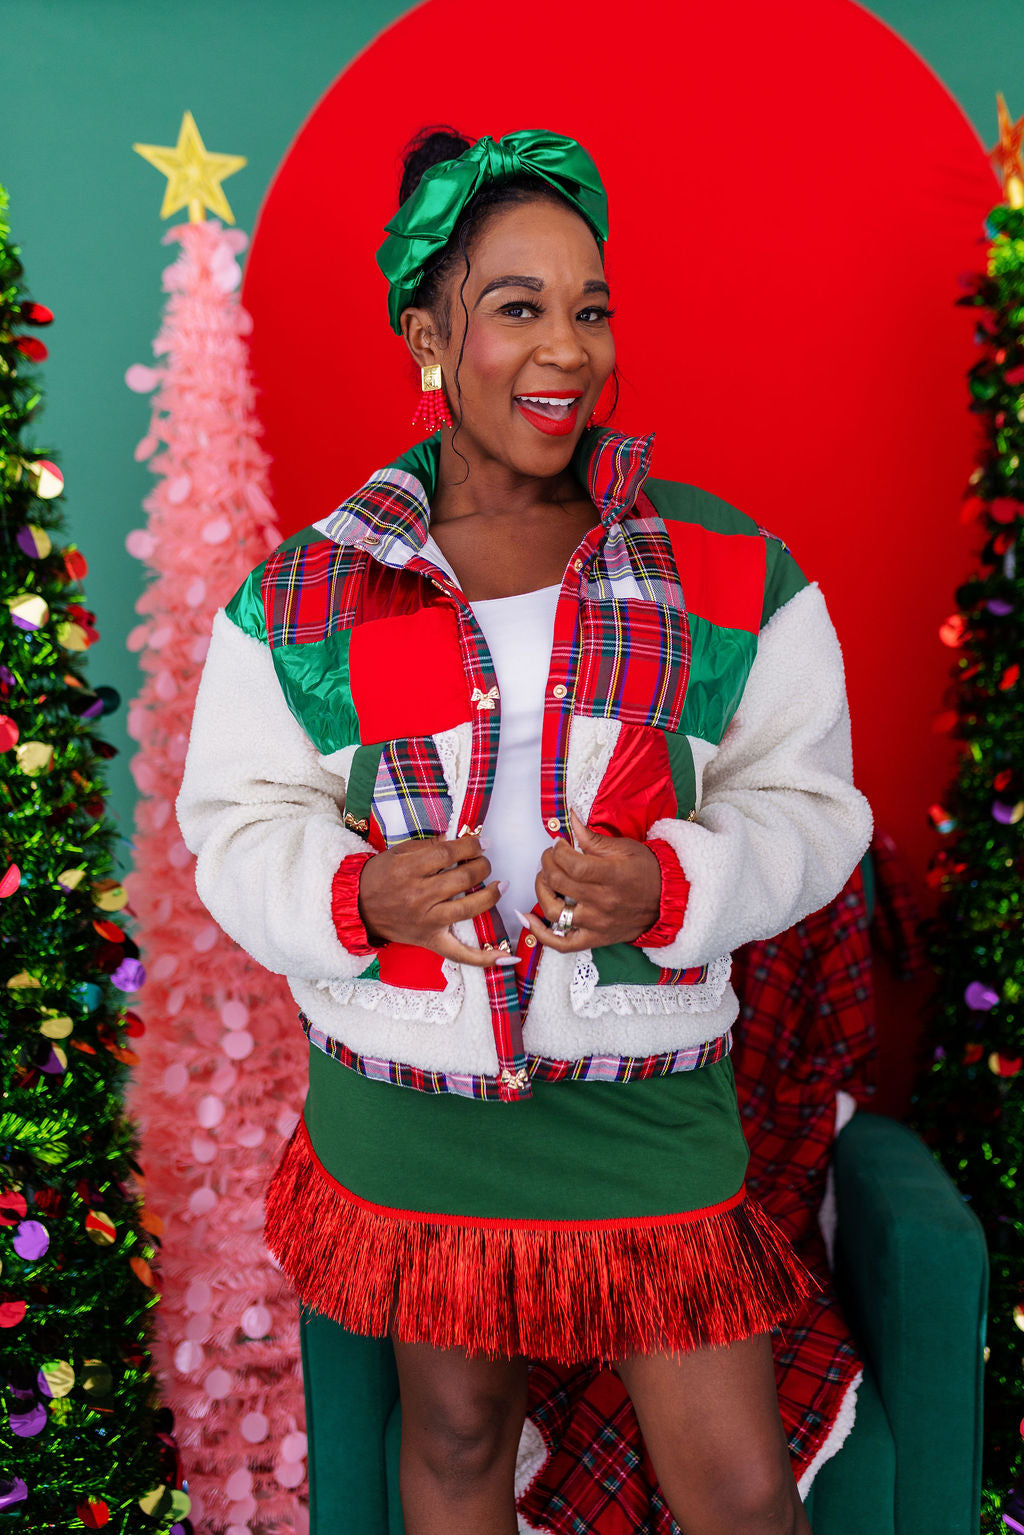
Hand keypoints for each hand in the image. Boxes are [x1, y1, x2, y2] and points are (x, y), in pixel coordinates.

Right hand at [357, 833, 513, 968]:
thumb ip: (428, 846)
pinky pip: (461, 954)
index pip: (448, 853)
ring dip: (491, 894)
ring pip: (469, 908)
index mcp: (409, 870)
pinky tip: (507, 956)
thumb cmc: (379, 877)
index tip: (482, 842)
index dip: (471, 845)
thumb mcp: (398, 853)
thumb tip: (460, 841)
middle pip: (463, 878)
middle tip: (485, 861)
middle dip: (482, 865)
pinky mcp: (430, 941)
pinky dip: (485, 958)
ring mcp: (426, 921)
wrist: (357, 907)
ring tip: (500, 885)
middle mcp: (419, 896)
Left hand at [521, 808, 661, 952]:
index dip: (557, 850)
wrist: (668, 902)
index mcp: (611, 876)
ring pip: (553, 911)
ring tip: (545, 878)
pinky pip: (562, 944)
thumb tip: (570, 819)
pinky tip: (527, 918)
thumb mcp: (624, 848)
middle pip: (558, 882)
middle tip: (550, 856)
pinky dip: (540, 934)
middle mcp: (602, 902)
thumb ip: (592, 837)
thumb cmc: (647, 872)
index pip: (570, 863)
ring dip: (541, 890)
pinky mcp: (595, 938)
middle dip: (547, 863)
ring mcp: (597, 923)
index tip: (558, 844)